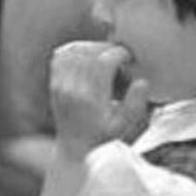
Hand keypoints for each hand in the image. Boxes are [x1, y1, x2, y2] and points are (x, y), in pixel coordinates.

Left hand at [49, 41, 148, 158]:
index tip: (128, 57)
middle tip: (118, 55)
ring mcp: (60, 86)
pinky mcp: (54, 84)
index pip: (103, 62)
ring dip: (91, 47)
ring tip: (104, 55)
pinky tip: (86, 56)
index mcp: (91, 99)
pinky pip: (60, 57)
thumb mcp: (124, 125)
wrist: (74, 148)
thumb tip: (141, 82)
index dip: (119, 53)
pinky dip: (74, 51)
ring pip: (74, 51)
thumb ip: (135, 104)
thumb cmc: (102, 138)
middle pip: (88, 52)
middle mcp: (72, 89)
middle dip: (107, 48)